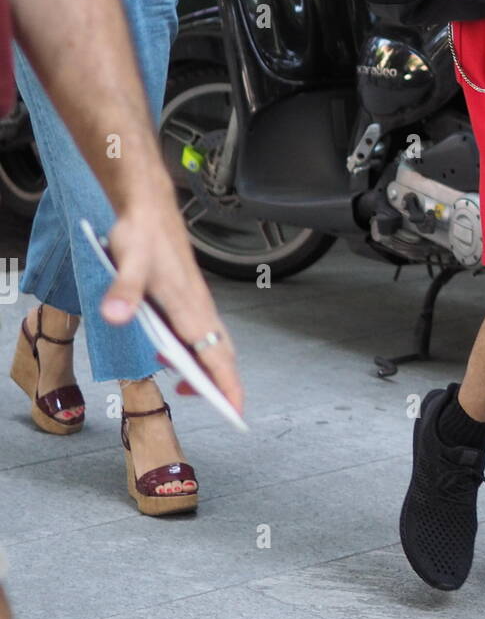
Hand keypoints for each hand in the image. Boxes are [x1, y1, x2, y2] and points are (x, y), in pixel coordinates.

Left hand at [100, 188, 242, 412]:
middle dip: (223, 383)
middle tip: (219, 408)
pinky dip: (196, 350)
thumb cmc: (141, 234)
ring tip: (187, 385)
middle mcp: (198, 307)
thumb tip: (115, 317)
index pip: (216, 354)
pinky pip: (200, 331)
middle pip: (221, 353)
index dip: (227, 385)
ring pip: (213, 342)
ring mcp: (195, 302)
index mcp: (189, 306)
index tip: (236, 411)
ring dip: (209, 367)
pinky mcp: (187, 297)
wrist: (149, 207)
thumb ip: (123, 290)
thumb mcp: (127, 261)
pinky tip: (171, 352)